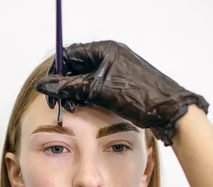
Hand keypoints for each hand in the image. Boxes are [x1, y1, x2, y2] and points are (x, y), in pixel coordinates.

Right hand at [37, 41, 208, 145]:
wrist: (168, 110)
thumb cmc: (139, 96)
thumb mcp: (98, 91)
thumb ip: (69, 87)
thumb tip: (44, 85)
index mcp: (104, 49)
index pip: (69, 54)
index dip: (55, 72)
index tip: (49, 91)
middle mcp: (109, 56)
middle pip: (75, 67)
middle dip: (64, 85)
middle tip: (60, 104)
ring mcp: (115, 70)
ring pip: (84, 79)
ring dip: (74, 92)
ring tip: (73, 107)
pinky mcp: (119, 84)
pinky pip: (95, 87)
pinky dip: (86, 96)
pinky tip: (84, 108)